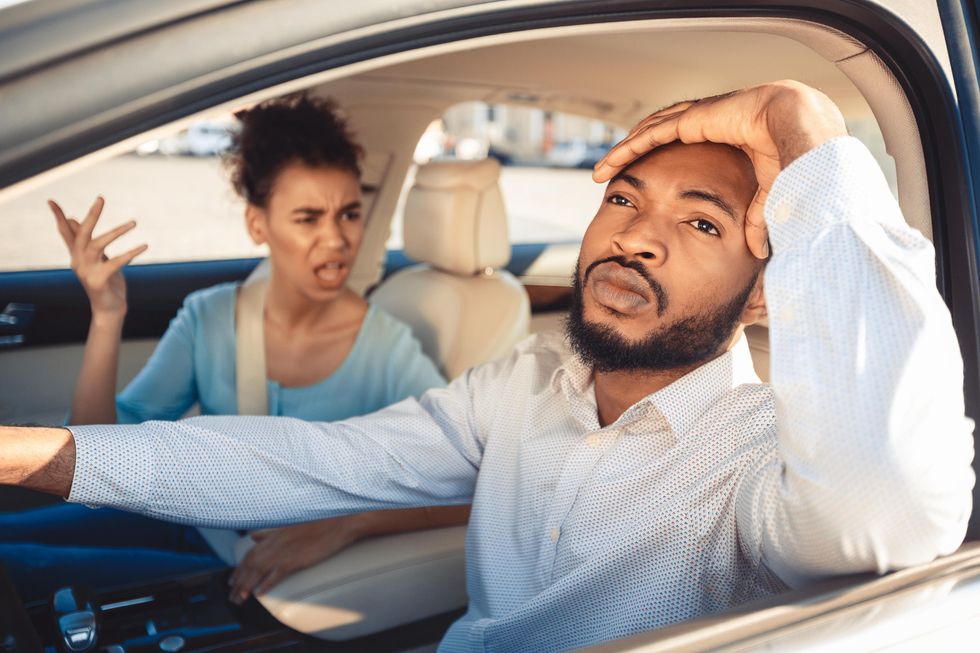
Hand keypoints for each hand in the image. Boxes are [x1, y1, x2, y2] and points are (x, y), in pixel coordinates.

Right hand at [50, 197, 146, 316]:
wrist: (109, 309)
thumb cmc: (105, 282)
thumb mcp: (96, 259)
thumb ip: (86, 241)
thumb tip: (72, 218)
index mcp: (77, 255)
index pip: (65, 233)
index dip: (58, 217)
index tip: (51, 201)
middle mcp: (78, 261)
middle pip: (81, 234)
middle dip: (91, 215)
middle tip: (101, 198)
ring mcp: (87, 271)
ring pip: (97, 245)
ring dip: (116, 232)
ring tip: (134, 222)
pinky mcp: (100, 280)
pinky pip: (116, 262)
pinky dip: (131, 253)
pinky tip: (144, 246)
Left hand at [228, 517, 359, 603]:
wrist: (337, 523)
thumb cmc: (316, 525)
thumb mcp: (288, 526)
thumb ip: (269, 532)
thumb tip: (253, 536)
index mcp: (273, 536)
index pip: (249, 554)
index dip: (239, 569)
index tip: (232, 581)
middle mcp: (275, 544)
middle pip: (250, 565)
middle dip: (239, 582)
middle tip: (232, 596)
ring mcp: (284, 552)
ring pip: (258, 571)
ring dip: (247, 586)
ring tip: (240, 599)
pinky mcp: (295, 560)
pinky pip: (276, 574)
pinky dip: (266, 584)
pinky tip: (259, 593)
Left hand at [592, 80, 847, 257]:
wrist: (801, 127)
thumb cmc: (792, 156)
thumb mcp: (768, 196)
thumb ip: (757, 221)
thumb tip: (757, 253)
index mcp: (721, 141)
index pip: (680, 153)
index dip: (658, 167)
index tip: (640, 187)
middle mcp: (705, 127)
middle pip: (656, 142)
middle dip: (630, 159)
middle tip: (607, 179)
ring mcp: (696, 119)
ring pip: (647, 136)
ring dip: (622, 153)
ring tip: (600, 172)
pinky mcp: (691, 119)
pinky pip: (650, 135)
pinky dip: (627, 148)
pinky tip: (609, 162)